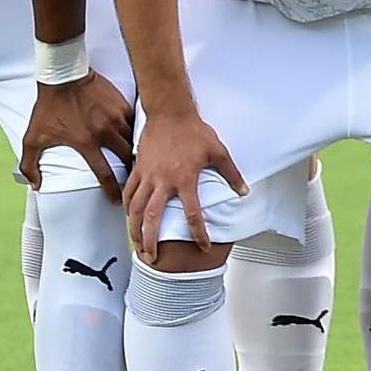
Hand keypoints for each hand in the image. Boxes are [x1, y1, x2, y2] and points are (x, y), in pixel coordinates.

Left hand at [20, 74, 134, 197]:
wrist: (63, 74)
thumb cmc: (49, 106)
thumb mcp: (34, 136)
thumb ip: (30, 164)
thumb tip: (35, 184)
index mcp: (86, 142)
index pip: (105, 173)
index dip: (113, 190)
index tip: (116, 200)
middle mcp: (104, 131)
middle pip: (126, 157)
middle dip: (129, 170)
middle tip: (129, 178)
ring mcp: (115, 116)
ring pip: (132, 139)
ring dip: (131, 150)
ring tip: (132, 158)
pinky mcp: (120, 104)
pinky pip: (132, 122)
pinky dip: (131, 131)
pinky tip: (129, 135)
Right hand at [121, 108, 243, 263]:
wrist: (170, 111)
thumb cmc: (193, 130)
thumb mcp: (218, 151)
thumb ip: (231, 173)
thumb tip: (243, 191)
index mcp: (185, 179)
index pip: (192, 214)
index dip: (199, 234)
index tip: (203, 247)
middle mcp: (163, 181)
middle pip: (153, 218)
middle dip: (151, 241)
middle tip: (152, 258)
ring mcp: (148, 175)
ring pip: (135, 209)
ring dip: (134, 229)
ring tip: (136, 245)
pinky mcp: (138, 168)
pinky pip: (128, 192)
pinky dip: (126, 207)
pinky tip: (128, 217)